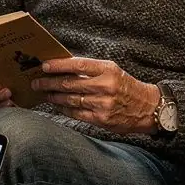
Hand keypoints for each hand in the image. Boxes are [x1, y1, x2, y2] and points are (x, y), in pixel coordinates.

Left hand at [31, 58, 159, 133]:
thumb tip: (63, 68)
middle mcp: (105, 86)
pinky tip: (57, 104)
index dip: (59, 65)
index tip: (45, 65)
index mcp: (108, 69)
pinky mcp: (102, 119)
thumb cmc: (126, 86)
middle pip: (70, 83)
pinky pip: (76, 113)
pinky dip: (64, 108)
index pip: (78, 65)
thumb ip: (91, 70)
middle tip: (36, 81)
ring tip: (43, 93)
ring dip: (54, 96)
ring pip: (71, 99)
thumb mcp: (112, 71)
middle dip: (50, 82)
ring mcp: (103, 104)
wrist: (148, 108)